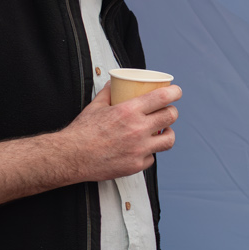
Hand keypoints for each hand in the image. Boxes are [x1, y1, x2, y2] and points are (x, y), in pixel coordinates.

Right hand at [63, 82, 179, 181]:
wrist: (72, 157)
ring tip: (163, 132)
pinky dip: (149, 152)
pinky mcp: (136, 165)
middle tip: (168, 112)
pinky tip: (143, 149)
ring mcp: (139, 149)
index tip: (176, 92)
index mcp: (129, 111)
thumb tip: (115, 84)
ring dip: (168, 133)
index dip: (174, 92)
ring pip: (168, 140)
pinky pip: (152, 157)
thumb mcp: (95, 106)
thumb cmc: (82, 132)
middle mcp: (138, 130)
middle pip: (170, 117)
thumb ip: (108, 93)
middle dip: (172, 112)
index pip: (162, 98)